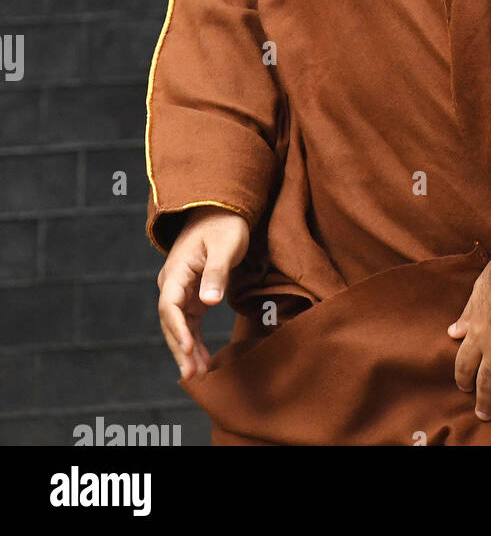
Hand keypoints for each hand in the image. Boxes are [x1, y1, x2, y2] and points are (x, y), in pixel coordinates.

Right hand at [156, 206, 249, 380]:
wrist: (221, 210)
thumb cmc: (224, 224)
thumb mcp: (225, 245)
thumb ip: (217, 272)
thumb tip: (208, 302)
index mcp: (176, 270)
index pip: (169, 305)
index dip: (177, 329)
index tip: (188, 348)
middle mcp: (173, 283)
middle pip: (171, 321)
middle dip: (180, 348)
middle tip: (192, 374)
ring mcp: (181, 290)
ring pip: (179, 326)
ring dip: (187, 350)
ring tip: (198, 375)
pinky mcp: (193, 295)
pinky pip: (190, 323)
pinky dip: (195, 341)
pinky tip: (202, 360)